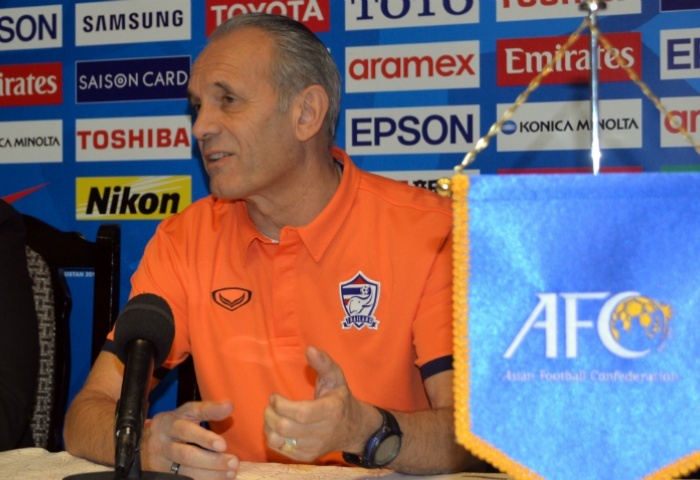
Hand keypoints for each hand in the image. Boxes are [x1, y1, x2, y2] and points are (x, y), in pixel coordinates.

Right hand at [140, 401, 238, 478]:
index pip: (185, 429)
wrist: (146, 444)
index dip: (204, 438)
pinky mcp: (162, 476)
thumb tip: (229, 406)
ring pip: (186, 472)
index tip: (223, 445)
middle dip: (212, 460)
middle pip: (186, 455)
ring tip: (230, 473)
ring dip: (211, 474)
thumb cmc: (175, 425)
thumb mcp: (187, 413)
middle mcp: (160, 444)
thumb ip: (208, 409)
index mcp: (165, 423)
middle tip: (234, 462)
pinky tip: (218, 479)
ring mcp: (159, 464)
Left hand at [263, 346, 379, 462]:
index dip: (281, 405)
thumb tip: (310, 349)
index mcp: (331, 411)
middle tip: (270, 405)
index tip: (275, 396)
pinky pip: (281, 450)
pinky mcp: (307, 456)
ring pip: (280, 441)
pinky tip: (276, 427)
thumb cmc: (340, 398)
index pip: (301, 413)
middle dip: (271, 414)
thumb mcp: (336, 377)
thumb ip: (323, 362)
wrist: (353, 428)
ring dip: (268, 426)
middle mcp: (323, 432)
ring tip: (271, 415)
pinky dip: (272, 437)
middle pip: (286, 428)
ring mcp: (315, 447)